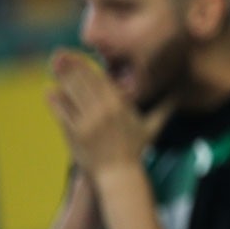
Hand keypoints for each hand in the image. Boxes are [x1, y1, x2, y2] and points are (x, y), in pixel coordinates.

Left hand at [47, 49, 172, 179]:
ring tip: (54, 66)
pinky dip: (55, 101)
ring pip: (71, 93)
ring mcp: (87, 122)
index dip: (87, 65)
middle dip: (70, 66)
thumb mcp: (152, 128)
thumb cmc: (136, 151)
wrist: (119, 174)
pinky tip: (50, 90)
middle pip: (83, 82)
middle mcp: (103, 111)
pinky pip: (62, 112)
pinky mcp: (75, 134)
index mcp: (120, 106)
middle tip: (60, 54)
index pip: (100, 79)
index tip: (77, 55)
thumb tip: (179, 95)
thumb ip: (165, 108)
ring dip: (61, 78)